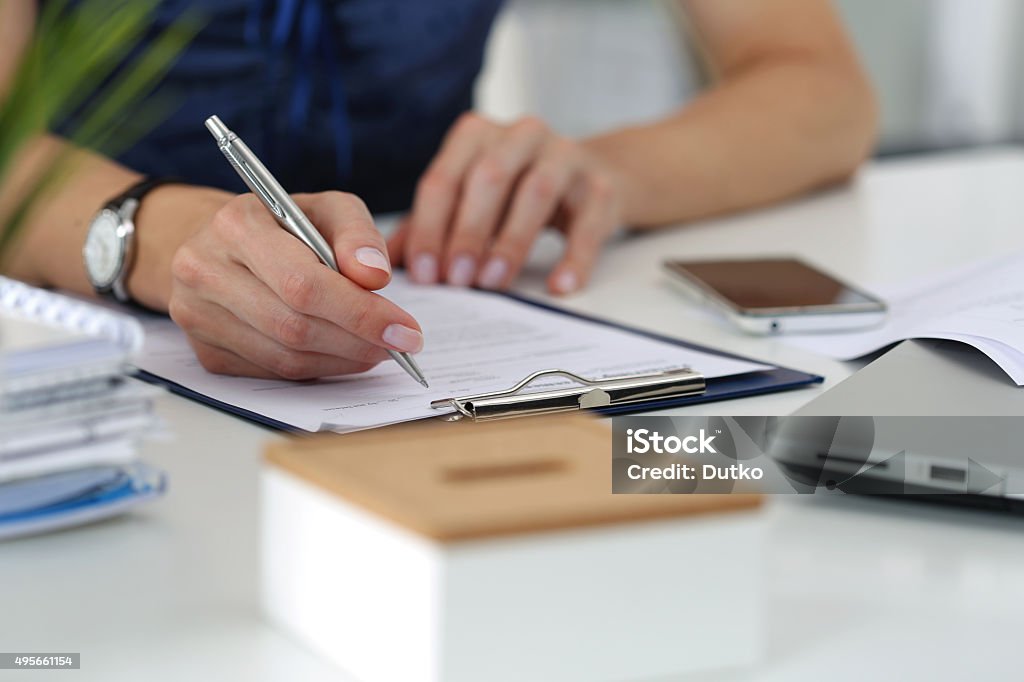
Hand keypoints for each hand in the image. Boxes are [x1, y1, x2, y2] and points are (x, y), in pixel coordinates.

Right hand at [168, 192, 423, 379]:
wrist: (220, 244)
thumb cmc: (282, 224)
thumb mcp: (326, 209)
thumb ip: (357, 234)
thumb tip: (375, 276)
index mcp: (235, 224)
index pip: (303, 283)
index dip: (360, 313)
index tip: (405, 330)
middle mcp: (205, 270)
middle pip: (294, 326)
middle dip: (358, 340)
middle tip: (399, 344)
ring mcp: (198, 317)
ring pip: (285, 357)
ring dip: (342, 360)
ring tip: (377, 348)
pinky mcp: (206, 352)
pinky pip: (273, 373)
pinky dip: (318, 369)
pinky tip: (342, 354)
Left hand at [389, 113, 623, 293]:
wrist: (593, 178)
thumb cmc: (516, 193)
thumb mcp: (469, 201)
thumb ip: (427, 226)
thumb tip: (383, 263)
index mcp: (477, 135)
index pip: (444, 178)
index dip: (430, 227)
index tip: (424, 273)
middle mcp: (521, 135)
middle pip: (488, 177)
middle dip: (468, 231)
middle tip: (456, 279)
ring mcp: (566, 155)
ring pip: (536, 191)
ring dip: (512, 240)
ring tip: (494, 281)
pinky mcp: (601, 186)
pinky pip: (588, 222)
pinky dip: (574, 257)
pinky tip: (559, 286)